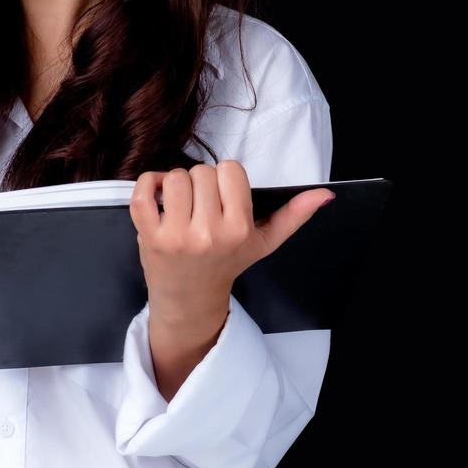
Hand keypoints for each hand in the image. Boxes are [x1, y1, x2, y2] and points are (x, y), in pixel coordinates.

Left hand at [127, 161, 334, 326]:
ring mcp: (176, 234)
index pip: (230, 169)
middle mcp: (208, 232)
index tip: (223, 196)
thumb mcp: (264, 242)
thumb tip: (324, 194)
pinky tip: (158, 199)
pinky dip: (147, 185)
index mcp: (238, 228)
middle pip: (202, 171)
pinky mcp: (148, 234)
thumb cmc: (226, 262)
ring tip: (181, 205)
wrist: (189, 297)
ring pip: (174, 177)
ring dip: (175, 184)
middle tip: (201, 205)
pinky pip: (143, 190)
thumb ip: (293, 216)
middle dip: (201, 182)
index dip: (225, 178)